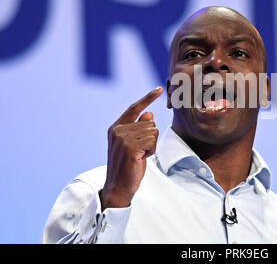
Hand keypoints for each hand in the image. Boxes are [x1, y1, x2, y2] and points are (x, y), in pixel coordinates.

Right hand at [100, 87, 162, 210]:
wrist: (118, 186)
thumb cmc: (128, 165)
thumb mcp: (134, 143)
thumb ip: (139, 128)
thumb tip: (149, 113)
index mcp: (116, 127)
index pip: (135, 108)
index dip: (148, 98)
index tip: (160, 89)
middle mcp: (118, 129)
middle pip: (150, 122)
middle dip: (151, 138)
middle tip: (139, 152)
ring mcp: (123, 138)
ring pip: (153, 131)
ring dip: (151, 145)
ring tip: (139, 156)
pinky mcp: (130, 147)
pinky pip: (152, 141)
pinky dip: (151, 150)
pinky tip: (141, 158)